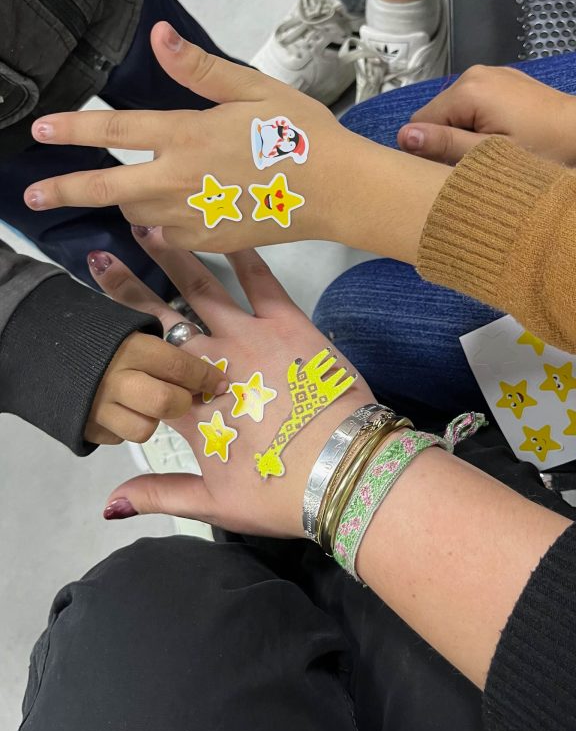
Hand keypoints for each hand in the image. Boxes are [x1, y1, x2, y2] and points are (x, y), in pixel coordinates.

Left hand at [26, 21, 351, 252]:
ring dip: (124, 199)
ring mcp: (192, 218)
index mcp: (187, 136)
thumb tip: (158, 36)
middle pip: (107, 189)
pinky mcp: (209, 242)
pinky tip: (173, 210)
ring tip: (124, 188)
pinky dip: (160, 222)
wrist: (338, 192)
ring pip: (136, 212)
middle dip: (64, 190)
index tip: (42, 131)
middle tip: (32, 197)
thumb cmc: (301, 133)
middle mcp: (180, 181)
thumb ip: (200, 69)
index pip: (114, 132)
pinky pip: (168, 234)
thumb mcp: (254, 88)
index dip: (73, 130)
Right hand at [85, 326, 228, 445]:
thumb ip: (152, 334)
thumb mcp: (122, 322)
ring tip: (147, 402)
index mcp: (132, 346)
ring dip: (149, 418)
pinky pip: (118, 436)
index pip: (182, 366)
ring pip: (143, 428)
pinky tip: (122, 409)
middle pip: (167, 403)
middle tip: (182, 395)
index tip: (219, 382)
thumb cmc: (87, 329)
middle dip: (179, 401)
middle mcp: (116, 379)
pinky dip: (123, 426)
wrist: (26, 344)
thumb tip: (191, 356)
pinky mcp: (85, 427)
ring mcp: (98, 406)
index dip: (205, 376)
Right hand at [91, 234, 372, 536]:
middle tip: (103, 256)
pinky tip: (227, 227)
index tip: (89, 316)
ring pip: (201, 287)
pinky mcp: (289, 323)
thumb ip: (159, 494)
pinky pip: (260, 279)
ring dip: (173, 257)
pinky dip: (242, 252)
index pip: (140, 366)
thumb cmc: (281, 493)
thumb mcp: (215, 504)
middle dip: (126, 287)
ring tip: (150, 227)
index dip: (113, 339)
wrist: (344, 471)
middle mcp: (210, 362)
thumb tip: (110, 504)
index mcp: (188, 406)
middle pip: (159, 317)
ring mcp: (249, 337)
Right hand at [397, 65, 575, 166]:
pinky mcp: (501, 79)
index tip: (453, 165)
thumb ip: (444, 144)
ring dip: (463, 132)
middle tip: (478, 159)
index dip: (430, 149)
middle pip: (436, 115)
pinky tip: (500, 135)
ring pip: (453, 110)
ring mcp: (488, 73)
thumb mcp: (489, 154)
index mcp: (467, 90)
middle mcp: (473, 74)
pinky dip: (477, 122)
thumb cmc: (541, 148)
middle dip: (448, 140)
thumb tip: (404, 137)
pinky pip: (472, 103)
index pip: (419, 122)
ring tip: (492, 148)